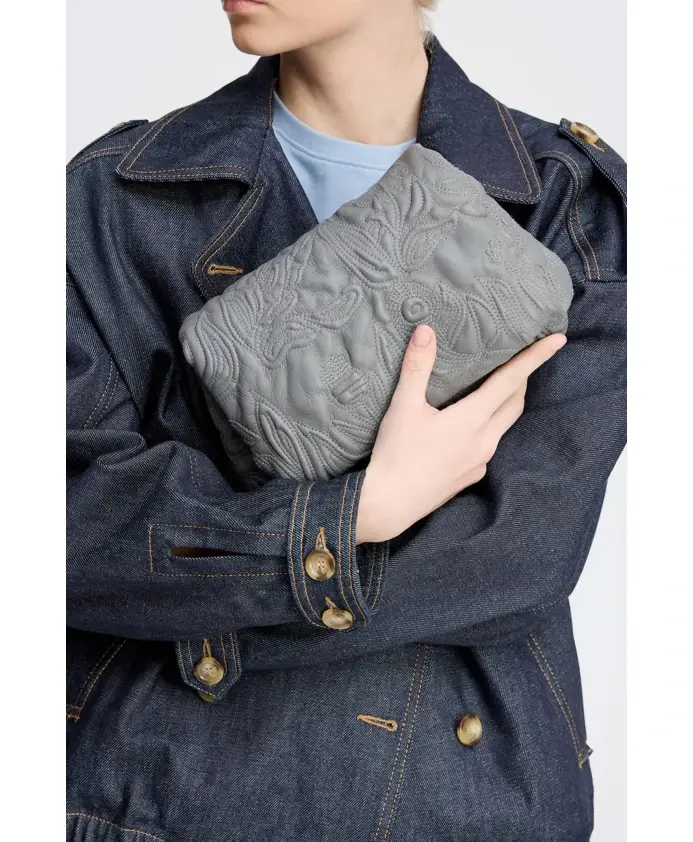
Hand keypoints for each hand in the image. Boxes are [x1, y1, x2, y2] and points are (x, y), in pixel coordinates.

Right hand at [355, 325, 565, 543]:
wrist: (388, 504)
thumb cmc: (395, 454)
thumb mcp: (403, 406)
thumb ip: (417, 367)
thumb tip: (425, 331)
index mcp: (472, 419)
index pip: (511, 380)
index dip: (535, 358)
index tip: (557, 340)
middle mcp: (484, 441)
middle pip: (514, 402)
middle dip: (522, 378)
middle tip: (523, 359)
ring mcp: (480, 461)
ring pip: (503, 425)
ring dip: (505, 403)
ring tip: (496, 387)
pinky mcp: (471, 476)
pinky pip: (489, 445)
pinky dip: (488, 427)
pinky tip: (469, 426)